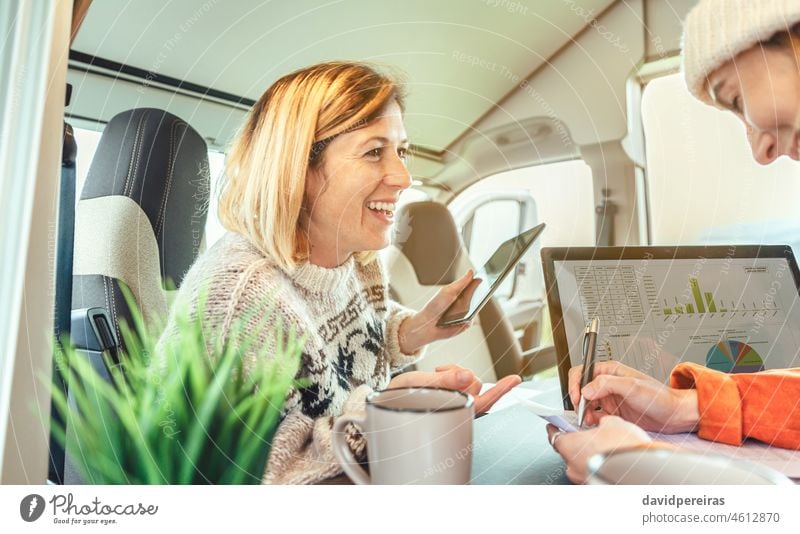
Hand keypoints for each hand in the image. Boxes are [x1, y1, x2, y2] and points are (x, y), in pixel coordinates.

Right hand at [388, 364, 520, 414]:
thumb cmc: (396, 399)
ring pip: (469, 378)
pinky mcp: (451, 394)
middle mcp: (458, 408)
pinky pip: (460, 378)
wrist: (382, 403)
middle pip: (476, 383)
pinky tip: (438, 373)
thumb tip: (469, 375)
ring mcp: (456, 401)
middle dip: (461, 373)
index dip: (501, 390)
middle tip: (438, 373)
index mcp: (453, 412)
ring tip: (434, 375)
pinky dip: (452, 372)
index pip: (483, 400)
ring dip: (454, 372)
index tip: (515, 379)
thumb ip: (444, 380)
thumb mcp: (417, 385)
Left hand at [398, 270, 475, 353]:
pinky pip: (470, 322)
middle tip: (479, 293)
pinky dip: (466, 320)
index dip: (481, 284)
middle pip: (478, 299)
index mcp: (462, 294)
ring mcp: (466, 315)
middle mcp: (465, 304)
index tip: (485, 279)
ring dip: (471, 309)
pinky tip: (458, 319)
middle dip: (480, 297)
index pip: (475, 287)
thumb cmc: (435, 306)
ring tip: (461, 309)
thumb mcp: (448, 291)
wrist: (427, 324)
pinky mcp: (464, 325)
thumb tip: (471, 271)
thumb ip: (461, 283)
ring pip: (475, 311)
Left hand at [546, 416, 650, 483]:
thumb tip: (604, 423)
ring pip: (581, 464)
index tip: (554, 425)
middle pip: (568, 451)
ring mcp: (583, 480)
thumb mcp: (613, 423)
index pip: (554, 436)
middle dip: (576, 443)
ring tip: (605, 449)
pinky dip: (598, 466)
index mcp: (569, 446)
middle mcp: (572, 466)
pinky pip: (592, 474)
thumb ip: (602, 421)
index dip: (556, 428)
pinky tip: (611, 461)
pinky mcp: (596, 487)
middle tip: (587, 435)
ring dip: (589, 456)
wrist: (642, 472)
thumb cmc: (623, 448)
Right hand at [569, 360, 698, 432]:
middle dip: (579, 401)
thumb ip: (607, 384)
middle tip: (582, 413)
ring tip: (589, 420)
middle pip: (581, 389)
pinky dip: (592, 420)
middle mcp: (607, 383)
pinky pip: (595, 415)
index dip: (575, 384)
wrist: (674, 415)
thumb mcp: (632, 386)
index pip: (582, 372)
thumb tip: (586, 389)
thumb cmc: (659, 397)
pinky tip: (597, 424)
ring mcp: (610, 398)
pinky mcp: (613, 411)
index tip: (577, 398)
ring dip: (584, 412)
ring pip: (586, 403)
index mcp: (610, 371)